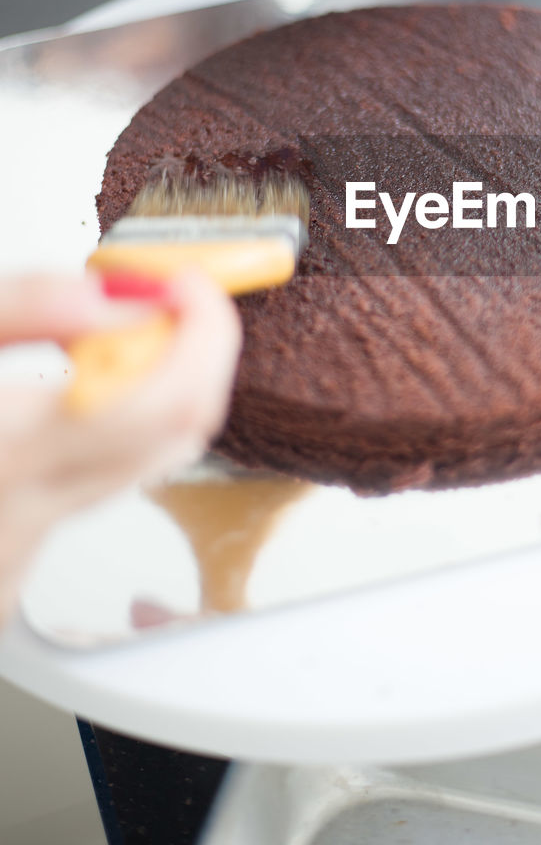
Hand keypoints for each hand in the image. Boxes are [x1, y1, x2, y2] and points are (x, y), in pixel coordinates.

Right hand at [0, 270, 241, 623]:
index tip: (194, 283)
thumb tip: (116, 298)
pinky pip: (99, 490)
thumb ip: (23, 311)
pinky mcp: (15, 575)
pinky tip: (68, 400)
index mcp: (6, 460)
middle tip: (172, 297)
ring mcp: (21, 560)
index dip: (202, 330)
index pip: (167, 399)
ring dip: (150, 388)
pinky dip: (108, 430)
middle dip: (194, 352)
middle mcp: (24, 525)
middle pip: (177, 435)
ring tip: (103, 338)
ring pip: (144, 465)